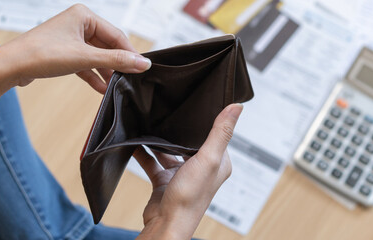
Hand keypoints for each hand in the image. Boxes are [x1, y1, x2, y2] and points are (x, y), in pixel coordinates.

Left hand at [0, 4, 150, 92]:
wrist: (10, 66)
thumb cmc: (40, 54)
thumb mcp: (84, 58)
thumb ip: (115, 61)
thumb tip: (142, 64)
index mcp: (84, 15)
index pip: (116, 35)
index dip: (129, 53)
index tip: (142, 68)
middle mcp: (77, 24)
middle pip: (107, 46)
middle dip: (116, 64)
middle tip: (130, 80)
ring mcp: (70, 39)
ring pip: (96, 56)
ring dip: (105, 72)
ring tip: (116, 87)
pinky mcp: (63, 53)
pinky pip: (85, 64)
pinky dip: (93, 75)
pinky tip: (102, 88)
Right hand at [134, 104, 242, 239]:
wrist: (166, 224)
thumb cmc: (189, 197)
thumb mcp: (209, 158)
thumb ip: (220, 132)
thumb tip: (237, 106)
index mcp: (218, 163)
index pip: (215, 135)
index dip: (206, 121)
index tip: (196, 104)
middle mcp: (202, 169)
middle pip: (190, 142)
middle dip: (179, 129)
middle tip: (168, 110)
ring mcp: (182, 176)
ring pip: (170, 151)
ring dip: (159, 141)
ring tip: (148, 123)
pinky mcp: (164, 182)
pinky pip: (153, 162)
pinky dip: (144, 153)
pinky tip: (135, 142)